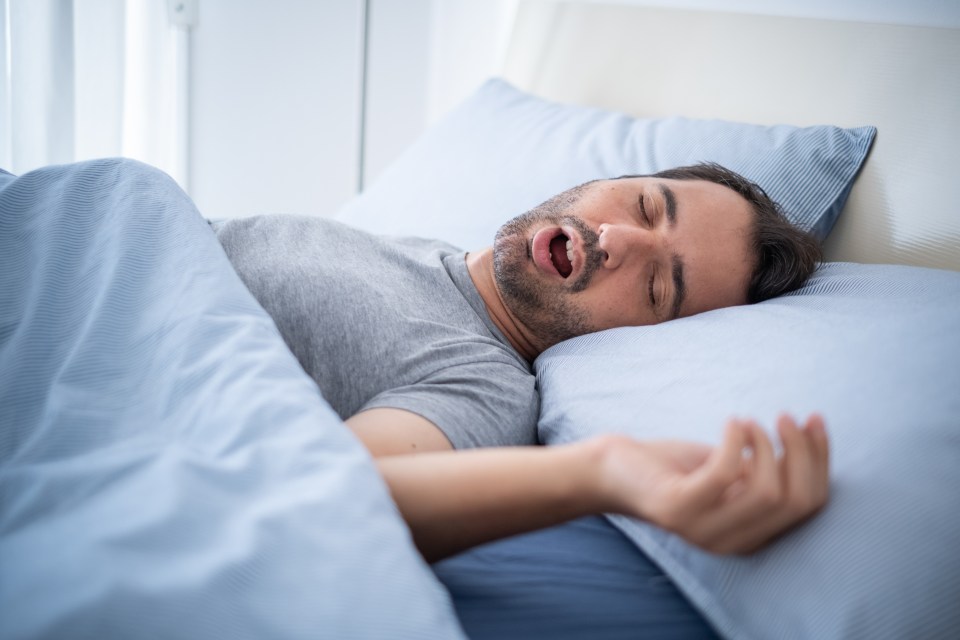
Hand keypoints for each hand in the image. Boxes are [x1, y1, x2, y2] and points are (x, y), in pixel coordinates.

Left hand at [597, 415, 828, 553]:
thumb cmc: (676, 468)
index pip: (810, 505)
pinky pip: (725, 473)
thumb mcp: (732, 471)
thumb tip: (812, 438)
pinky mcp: (678, 509)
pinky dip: (734, 440)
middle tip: (784, 417)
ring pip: (768, 490)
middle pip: (796, 500)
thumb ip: (769, 468)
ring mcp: (703, 531)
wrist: (614, 471)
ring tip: (746, 422)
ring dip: (765, 445)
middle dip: (800, 451)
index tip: (815, 420)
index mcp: (753, 536)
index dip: (820, 460)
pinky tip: (730, 423)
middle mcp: (732, 544)